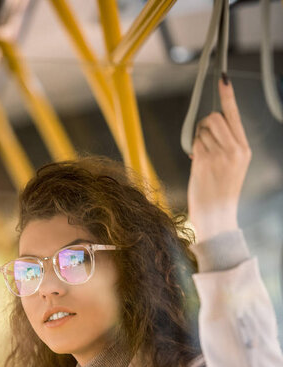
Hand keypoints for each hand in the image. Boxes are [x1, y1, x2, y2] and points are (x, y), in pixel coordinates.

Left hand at [187, 77, 251, 242]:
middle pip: (214, 118)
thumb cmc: (221, 192)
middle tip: (204, 141)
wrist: (217, 217)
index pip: (235, 116)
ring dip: (198, 140)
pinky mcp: (204, 162)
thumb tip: (210, 125)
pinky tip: (198, 164)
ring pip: (201, 131)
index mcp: (244, 149)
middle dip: (205, 125)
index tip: (223, 79)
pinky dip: (193, 150)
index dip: (227, 96)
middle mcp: (235, 150)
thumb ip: (226, 144)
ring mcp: (219, 156)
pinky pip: (194, 144)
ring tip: (203, 158)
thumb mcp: (232, 166)